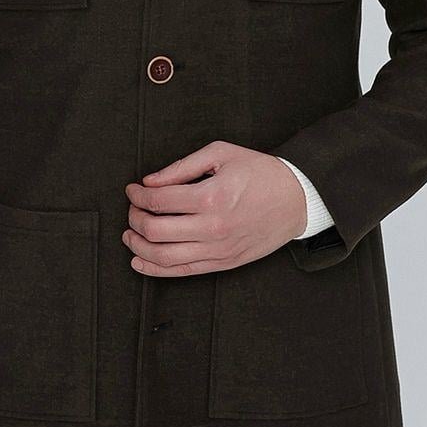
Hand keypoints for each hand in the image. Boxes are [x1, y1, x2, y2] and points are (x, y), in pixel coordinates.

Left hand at [123, 140, 307, 275]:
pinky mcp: (223, 263)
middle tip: (132, 208)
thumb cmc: (260, 173)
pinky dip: (155, 270)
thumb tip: (150, 182)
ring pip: (164, 257)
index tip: (132, 190)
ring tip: (130, 234)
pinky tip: (139, 261)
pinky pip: (182, 272)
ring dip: (138, 246)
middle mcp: (213, 227)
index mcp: (212, 197)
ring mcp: (218, 250)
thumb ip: (181, 166)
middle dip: (134, 218)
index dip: (137, 196)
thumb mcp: (221, 154)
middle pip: (155, 230)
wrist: (296, 199)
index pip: (159, 201)